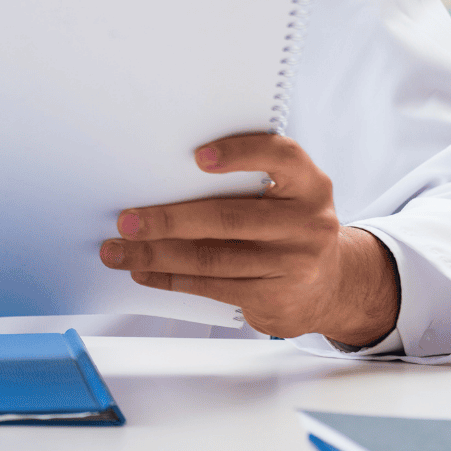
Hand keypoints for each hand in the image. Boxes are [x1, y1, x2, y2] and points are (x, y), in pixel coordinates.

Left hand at [98, 133, 399, 346]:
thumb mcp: (285, 196)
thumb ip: (246, 181)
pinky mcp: (276, 298)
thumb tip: (161, 178)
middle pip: (227, 217)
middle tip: (126, 220)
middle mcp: (308, 222)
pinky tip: (143, 272)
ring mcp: (294, 263)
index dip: (240, 153)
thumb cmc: (287, 226)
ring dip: (156, 255)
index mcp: (308, 184)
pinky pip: (212, 287)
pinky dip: (171, 279)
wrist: (332, 285)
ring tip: (118, 251)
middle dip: (168, 219)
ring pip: (212, 258)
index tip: (198, 157)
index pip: (280, 156)